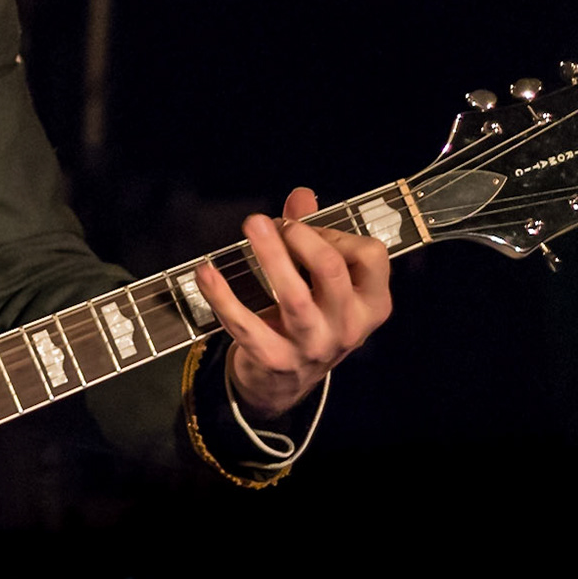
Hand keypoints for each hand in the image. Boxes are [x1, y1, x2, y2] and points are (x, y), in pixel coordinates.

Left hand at [198, 186, 392, 418]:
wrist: (287, 382)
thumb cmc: (312, 317)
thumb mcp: (323, 282)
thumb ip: (315, 235)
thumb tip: (300, 196)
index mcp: (371, 304)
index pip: (370, 255)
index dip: (337, 233)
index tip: (309, 230)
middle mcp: (348, 327)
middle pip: (331, 270)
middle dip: (303, 237)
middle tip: (279, 225)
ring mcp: (312, 346)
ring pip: (294, 297)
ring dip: (270, 256)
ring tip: (252, 225)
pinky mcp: (274, 359)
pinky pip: (246, 324)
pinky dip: (222, 296)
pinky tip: (206, 271)